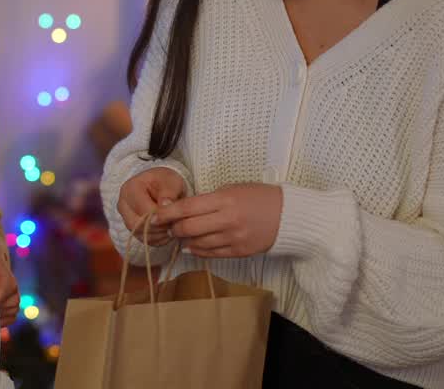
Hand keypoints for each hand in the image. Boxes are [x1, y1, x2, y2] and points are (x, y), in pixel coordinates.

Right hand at [117, 168, 188, 245]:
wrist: (161, 187)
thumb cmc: (166, 182)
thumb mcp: (171, 181)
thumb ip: (169, 192)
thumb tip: (166, 204)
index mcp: (130, 189)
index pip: (144, 210)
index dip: (162, 216)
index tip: (176, 214)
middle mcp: (123, 204)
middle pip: (139, 224)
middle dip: (160, 227)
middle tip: (176, 222)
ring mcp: (126, 218)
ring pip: (141, 234)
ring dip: (160, 234)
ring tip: (173, 226)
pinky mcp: (132, 229)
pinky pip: (144, 240)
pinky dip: (158, 239)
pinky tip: (168, 231)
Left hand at [154, 183, 282, 257]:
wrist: (289, 215)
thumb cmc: (259, 196)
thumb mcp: (232, 189)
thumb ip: (208, 200)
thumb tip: (183, 210)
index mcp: (225, 200)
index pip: (187, 208)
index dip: (167, 214)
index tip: (154, 217)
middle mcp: (227, 220)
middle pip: (188, 229)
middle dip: (173, 229)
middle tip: (166, 227)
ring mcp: (234, 238)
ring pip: (197, 244)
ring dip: (184, 241)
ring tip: (179, 235)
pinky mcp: (239, 252)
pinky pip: (211, 254)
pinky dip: (197, 250)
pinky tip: (192, 246)